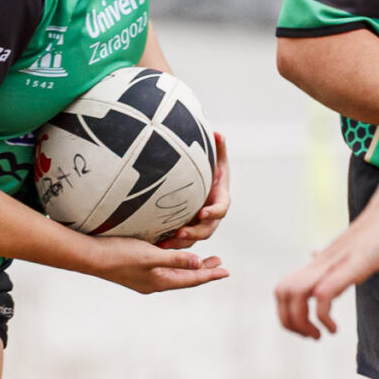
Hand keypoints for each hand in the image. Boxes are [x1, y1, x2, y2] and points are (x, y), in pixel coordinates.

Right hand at [87, 236, 228, 295]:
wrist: (89, 256)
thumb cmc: (119, 254)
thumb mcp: (150, 256)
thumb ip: (174, 259)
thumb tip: (197, 263)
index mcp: (160, 282)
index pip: (192, 279)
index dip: (210, 274)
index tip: (226, 271)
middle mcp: (154, 283)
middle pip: (185, 277)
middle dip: (203, 270)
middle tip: (219, 263)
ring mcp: (144, 278)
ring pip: (174, 273)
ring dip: (189, 266)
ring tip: (202, 260)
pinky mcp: (135, 270)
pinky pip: (163, 268)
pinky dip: (175, 263)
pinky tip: (174, 256)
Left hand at [158, 130, 230, 248]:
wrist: (201, 183)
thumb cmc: (210, 169)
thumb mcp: (215, 159)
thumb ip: (218, 148)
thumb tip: (217, 132)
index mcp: (220, 199)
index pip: (221, 209)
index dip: (213, 212)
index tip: (202, 213)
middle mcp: (212, 216)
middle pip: (207, 230)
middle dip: (194, 233)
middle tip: (180, 233)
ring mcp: (200, 225)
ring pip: (193, 239)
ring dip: (181, 243)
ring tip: (165, 244)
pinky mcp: (188, 229)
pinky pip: (182, 241)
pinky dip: (171, 244)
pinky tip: (157, 245)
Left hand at [275, 194, 378, 337]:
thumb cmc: (377, 234)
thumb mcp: (347, 251)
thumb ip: (329, 258)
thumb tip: (313, 254)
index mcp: (318, 263)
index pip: (282, 289)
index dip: (286, 313)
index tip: (307, 328)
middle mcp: (320, 264)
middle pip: (281, 292)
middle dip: (289, 322)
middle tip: (312, 336)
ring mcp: (332, 265)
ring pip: (294, 294)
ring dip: (302, 323)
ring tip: (320, 335)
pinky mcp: (347, 268)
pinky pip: (321, 295)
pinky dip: (322, 318)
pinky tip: (334, 328)